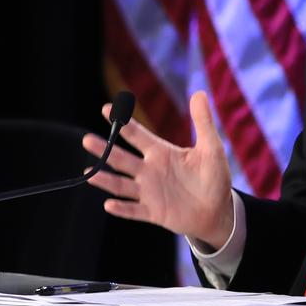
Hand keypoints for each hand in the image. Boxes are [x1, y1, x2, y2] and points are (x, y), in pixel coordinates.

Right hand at [86, 92, 233, 246]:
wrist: (218, 210)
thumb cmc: (214, 178)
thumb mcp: (211, 148)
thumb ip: (203, 122)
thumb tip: (200, 93)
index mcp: (161, 153)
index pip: (138, 135)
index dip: (123, 123)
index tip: (108, 108)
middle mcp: (150, 171)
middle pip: (122, 159)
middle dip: (105, 150)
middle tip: (86, 139)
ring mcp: (150, 192)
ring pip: (122, 185)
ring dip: (105, 179)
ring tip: (88, 173)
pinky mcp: (154, 212)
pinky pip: (134, 210)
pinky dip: (122, 208)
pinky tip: (109, 204)